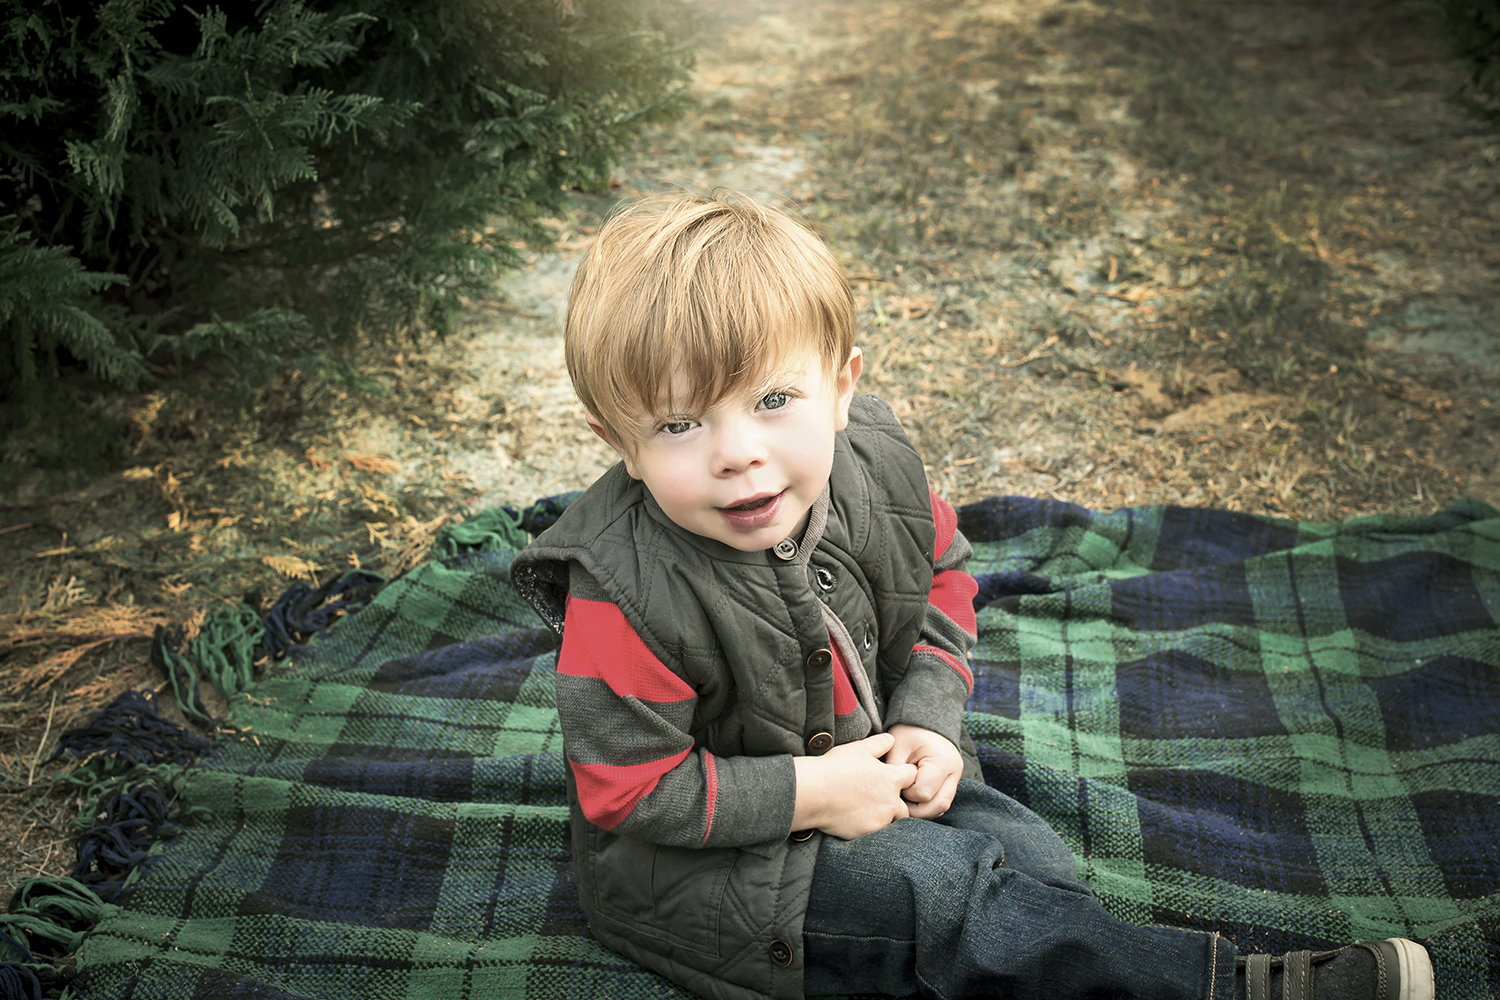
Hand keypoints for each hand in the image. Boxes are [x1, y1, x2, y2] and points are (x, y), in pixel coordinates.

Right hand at [792, 733, 916, 839]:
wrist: (814, 792)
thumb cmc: (835, 767)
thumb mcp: (857, 749)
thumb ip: (878, 744)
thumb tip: (891, 738)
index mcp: (891, 778)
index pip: (912, 776)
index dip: (906, 775)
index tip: (896, 776)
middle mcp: (890, 800)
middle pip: (905, 807)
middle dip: (896, 804)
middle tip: (878, 800)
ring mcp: (880, 819)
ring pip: (891, 822)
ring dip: (883, 818)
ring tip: (865, 812)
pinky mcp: (867, 832)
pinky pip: (873, 833)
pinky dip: (867, 828)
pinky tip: (854, 820)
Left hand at [883, 724, 962, 818]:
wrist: (924, 724)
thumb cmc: (909, 732)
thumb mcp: (897, 746)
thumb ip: (894, 770)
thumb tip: (891, 795)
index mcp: (942, 761)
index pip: (923, 793)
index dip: (906, 793)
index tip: (897, 781)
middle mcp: (954, 772)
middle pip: (937, 806)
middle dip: (915, 809)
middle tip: (899, 800)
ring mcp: (955, 779)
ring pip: (941, 808)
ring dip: (921, 810)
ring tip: (905, 799)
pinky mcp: (952, 784)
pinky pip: (940, 803)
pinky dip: (926, 805)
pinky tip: (913, 797)